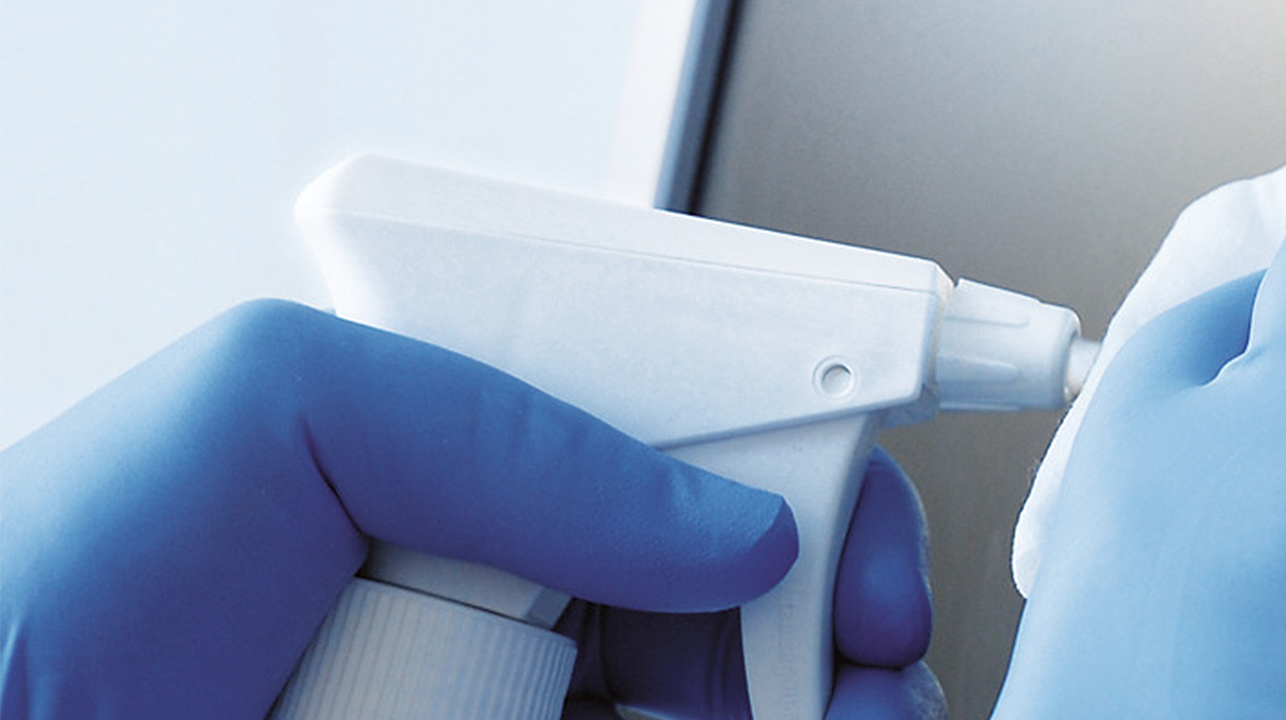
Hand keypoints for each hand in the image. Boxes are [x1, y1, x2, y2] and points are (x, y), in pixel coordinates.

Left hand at [0, 300, 941, 718]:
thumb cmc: (56, 584)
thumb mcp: (280, 409)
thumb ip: (512, 428)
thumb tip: (729, 520)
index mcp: (477, 488)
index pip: (697, 466)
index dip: (804, 495)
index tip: (861, 543)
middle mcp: (507, 614)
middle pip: (743, 606)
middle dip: (841, 619)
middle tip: (872, 648)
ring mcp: (510, 719)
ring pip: (724, 710)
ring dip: (818, 703)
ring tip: (850, 710)